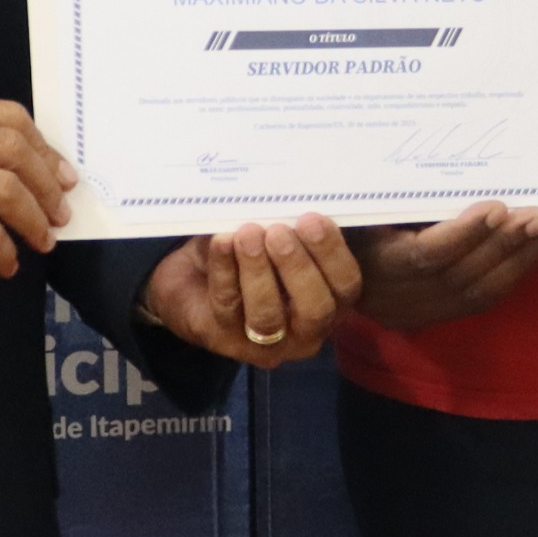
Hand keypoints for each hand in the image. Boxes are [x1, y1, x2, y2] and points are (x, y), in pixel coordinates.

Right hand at [0, 99, 74, 304]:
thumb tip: (39, 168)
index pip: (6, 117)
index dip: (45, 149)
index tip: (63, 177)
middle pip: (11, 150)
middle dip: (47, 186)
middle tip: (60, 214)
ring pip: (2, 189)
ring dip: (33, 219)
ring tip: (42, 239)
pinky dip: (4, 252)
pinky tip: (5, 264)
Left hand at [143, 218, 364, 365]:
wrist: (192, 279)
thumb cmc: (249, 253)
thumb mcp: (276, 237)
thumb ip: (294, 225)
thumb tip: (301, 194)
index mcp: (330, 301)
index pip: (345, 286)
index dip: (332, 254)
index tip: (312, 219)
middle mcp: (304, 330)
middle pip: (315, 310)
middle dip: (298, 268)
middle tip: (279, 232)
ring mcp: (264, 342)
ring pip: (267, 314)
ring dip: (259, 271)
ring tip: (248, 234)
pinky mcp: (223, 337)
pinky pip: (227, 304)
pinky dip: (225, 270)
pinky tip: (222, 242)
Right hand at [348, 204, 537, 329]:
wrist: (330, 275)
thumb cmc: (346, 228)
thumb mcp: (358, 208)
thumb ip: (389, 196)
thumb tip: (431, 158)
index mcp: (376, 265)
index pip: (425, 255)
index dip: (463, 234)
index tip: (496, 207)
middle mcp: (400, 296)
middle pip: (461, 274)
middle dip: (504, 244)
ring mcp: (421, 311)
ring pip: (479, 291)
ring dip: (519, 259)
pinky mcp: (439, 317)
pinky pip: (484, 299)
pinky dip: (514, 273)